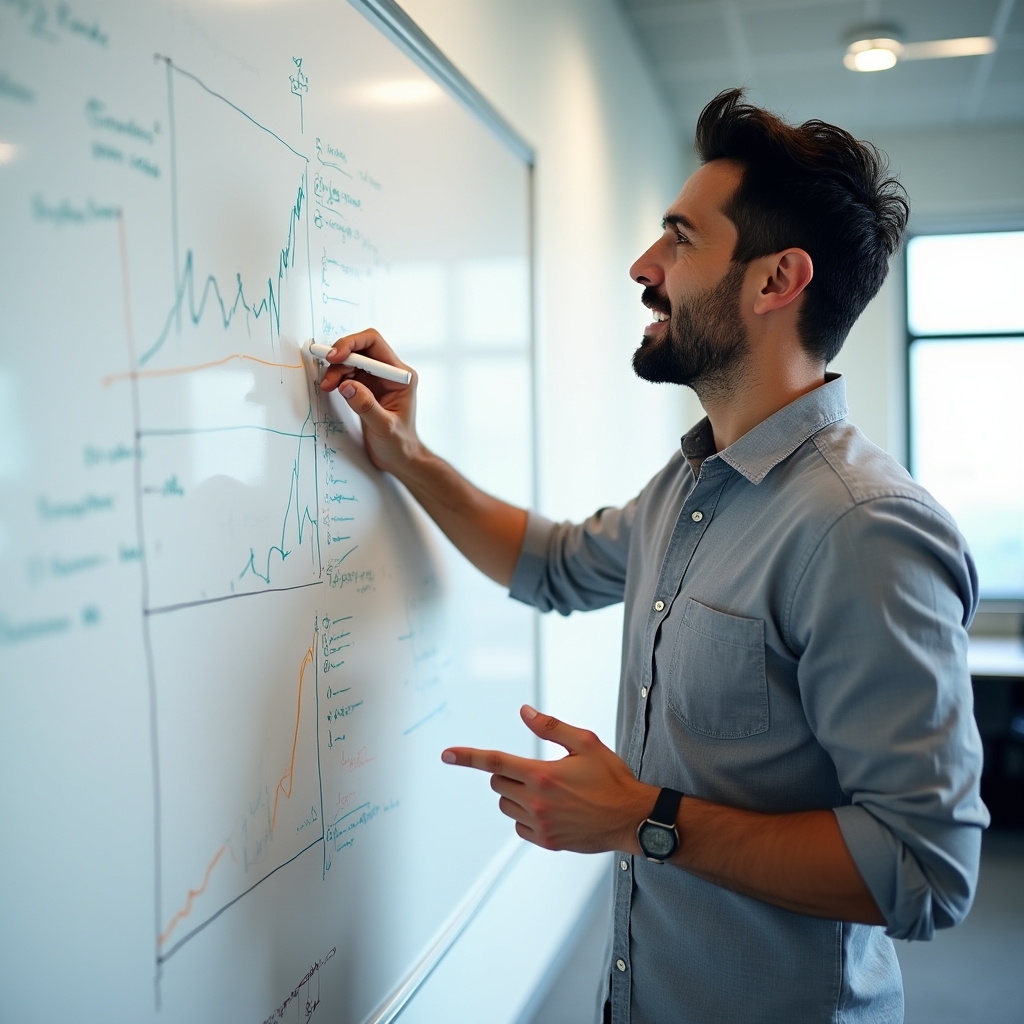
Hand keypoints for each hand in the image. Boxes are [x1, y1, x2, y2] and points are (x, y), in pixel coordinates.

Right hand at [318, 328, 420, 473]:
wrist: (400, 458)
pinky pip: (348, 374)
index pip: (374, 344)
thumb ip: (366, 406)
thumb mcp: (384, 427)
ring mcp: (377, 380)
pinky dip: (337, 378)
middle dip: (340, 358)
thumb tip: (347, 386)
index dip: (352, 345)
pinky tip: (331, 387)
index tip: (335, 358)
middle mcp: (390, 373)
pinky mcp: (367, 389)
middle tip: (327, 377)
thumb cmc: (399, 444)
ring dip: (336, 370)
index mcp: (401, 376)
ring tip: (327, 387)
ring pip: (351, 361)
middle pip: (360, 349)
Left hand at [442, 705, 656, 853]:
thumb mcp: (585, 743)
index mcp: (542, 775)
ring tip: (548, 791)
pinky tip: (550, 810)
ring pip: (506, 806)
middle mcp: (536, 802)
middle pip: (498, 784)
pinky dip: (526, 817)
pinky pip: (519, 827)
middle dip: (508, 774)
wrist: (631, 818)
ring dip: (515, 795)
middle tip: (535, 771)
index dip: (467, 756)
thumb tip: (524, 712)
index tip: (446, 754)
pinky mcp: (547, 842)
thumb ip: (551, 727)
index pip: (495, 762)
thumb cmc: (611, 777)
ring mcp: (540, 825)